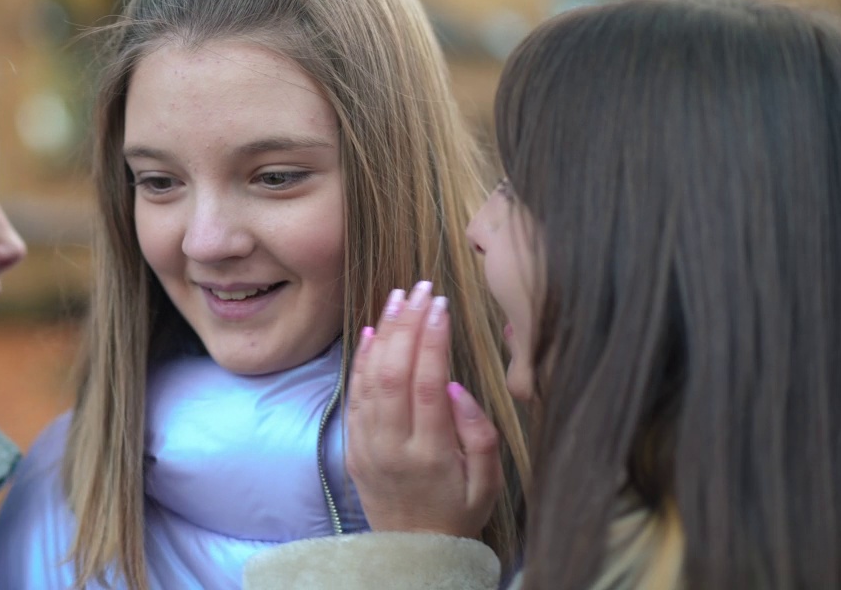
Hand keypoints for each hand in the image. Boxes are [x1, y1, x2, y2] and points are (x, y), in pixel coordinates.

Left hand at [345, 281, 503, 537]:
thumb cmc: (459, 512)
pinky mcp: (352, 445)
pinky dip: (361, 359)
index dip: (433, 341)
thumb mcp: (488, 483)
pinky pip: (354, 394)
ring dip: (383, 332)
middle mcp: (391, 447)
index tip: (441, 305)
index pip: (427, 385)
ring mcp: (367, 445)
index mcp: (429, 455)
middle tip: (422, 288)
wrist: (412, 552)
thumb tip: (455, 387)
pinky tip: (372, 329)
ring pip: (370, 378)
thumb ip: (478, 435)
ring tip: (399, 297)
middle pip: (394, 373)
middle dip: (407, 324)